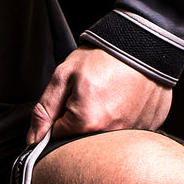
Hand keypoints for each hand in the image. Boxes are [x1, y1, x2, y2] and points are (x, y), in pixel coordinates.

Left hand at [27, 47, 172, 143]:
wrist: (143, 43)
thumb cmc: (103, 56)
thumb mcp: (63, 77)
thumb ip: (44, 111)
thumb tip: (33, 139)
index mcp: (86, 123)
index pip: (58, 137)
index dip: (59, 118)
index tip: (69, 100)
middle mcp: (111, 134)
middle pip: (83, 140)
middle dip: (80, 122)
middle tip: (91, 96)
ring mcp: (134, 131)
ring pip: (106, 136)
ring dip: (104, 120)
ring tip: (110, 95)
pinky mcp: (150, 125)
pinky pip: (129, 129)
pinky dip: (125, 117)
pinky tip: (126, 99)